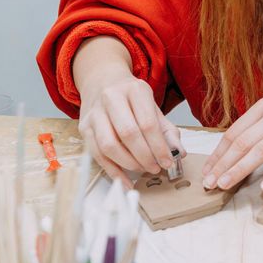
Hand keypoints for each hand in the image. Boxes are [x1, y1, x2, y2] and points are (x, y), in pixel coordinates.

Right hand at [78, 73, 184, 188]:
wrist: (103, 82)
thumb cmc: (131, 99)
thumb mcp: (153, 107)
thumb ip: (167, 130)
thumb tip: (178, 152)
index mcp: (134, 90)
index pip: (148, 123)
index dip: (159, 147)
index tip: (168, 161)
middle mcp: (111, 98)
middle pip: (128, 134)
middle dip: (145, 156)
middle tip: (156, 168)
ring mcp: (95, 113)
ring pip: (109, 145)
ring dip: (128, 163)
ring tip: (143, 169)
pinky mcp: (84, 127)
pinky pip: (97, 154)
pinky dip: (112, 171)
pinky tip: (125, 180)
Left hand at [202, 78, 262, 191]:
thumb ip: (259, 122)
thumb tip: (236, 145)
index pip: (234, 132)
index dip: (218, 153)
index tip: (208, 169)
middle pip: (243, 143)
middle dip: (222, 164)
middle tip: (209, 183)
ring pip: (261, 151)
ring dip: (240, 169)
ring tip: (225, 185)